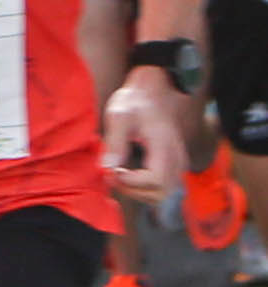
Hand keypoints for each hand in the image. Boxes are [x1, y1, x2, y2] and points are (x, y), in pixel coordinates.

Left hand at [113, 72, 199, 201]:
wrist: (153, 92)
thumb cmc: (135, 101)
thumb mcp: (119, 116)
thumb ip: (115, 142)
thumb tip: (108, 168)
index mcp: (164, 146)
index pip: (156, 181)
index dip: (131, 182)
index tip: (112, 170)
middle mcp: (177, 158)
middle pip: (161, 193)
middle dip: (133, 191)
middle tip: (111, 175)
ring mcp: (178, 163)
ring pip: (163, 195)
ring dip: (138, 193)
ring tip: (117, 175)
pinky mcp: (174, 165)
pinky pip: (163, 188)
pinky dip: (145, 189)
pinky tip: (127, 174)